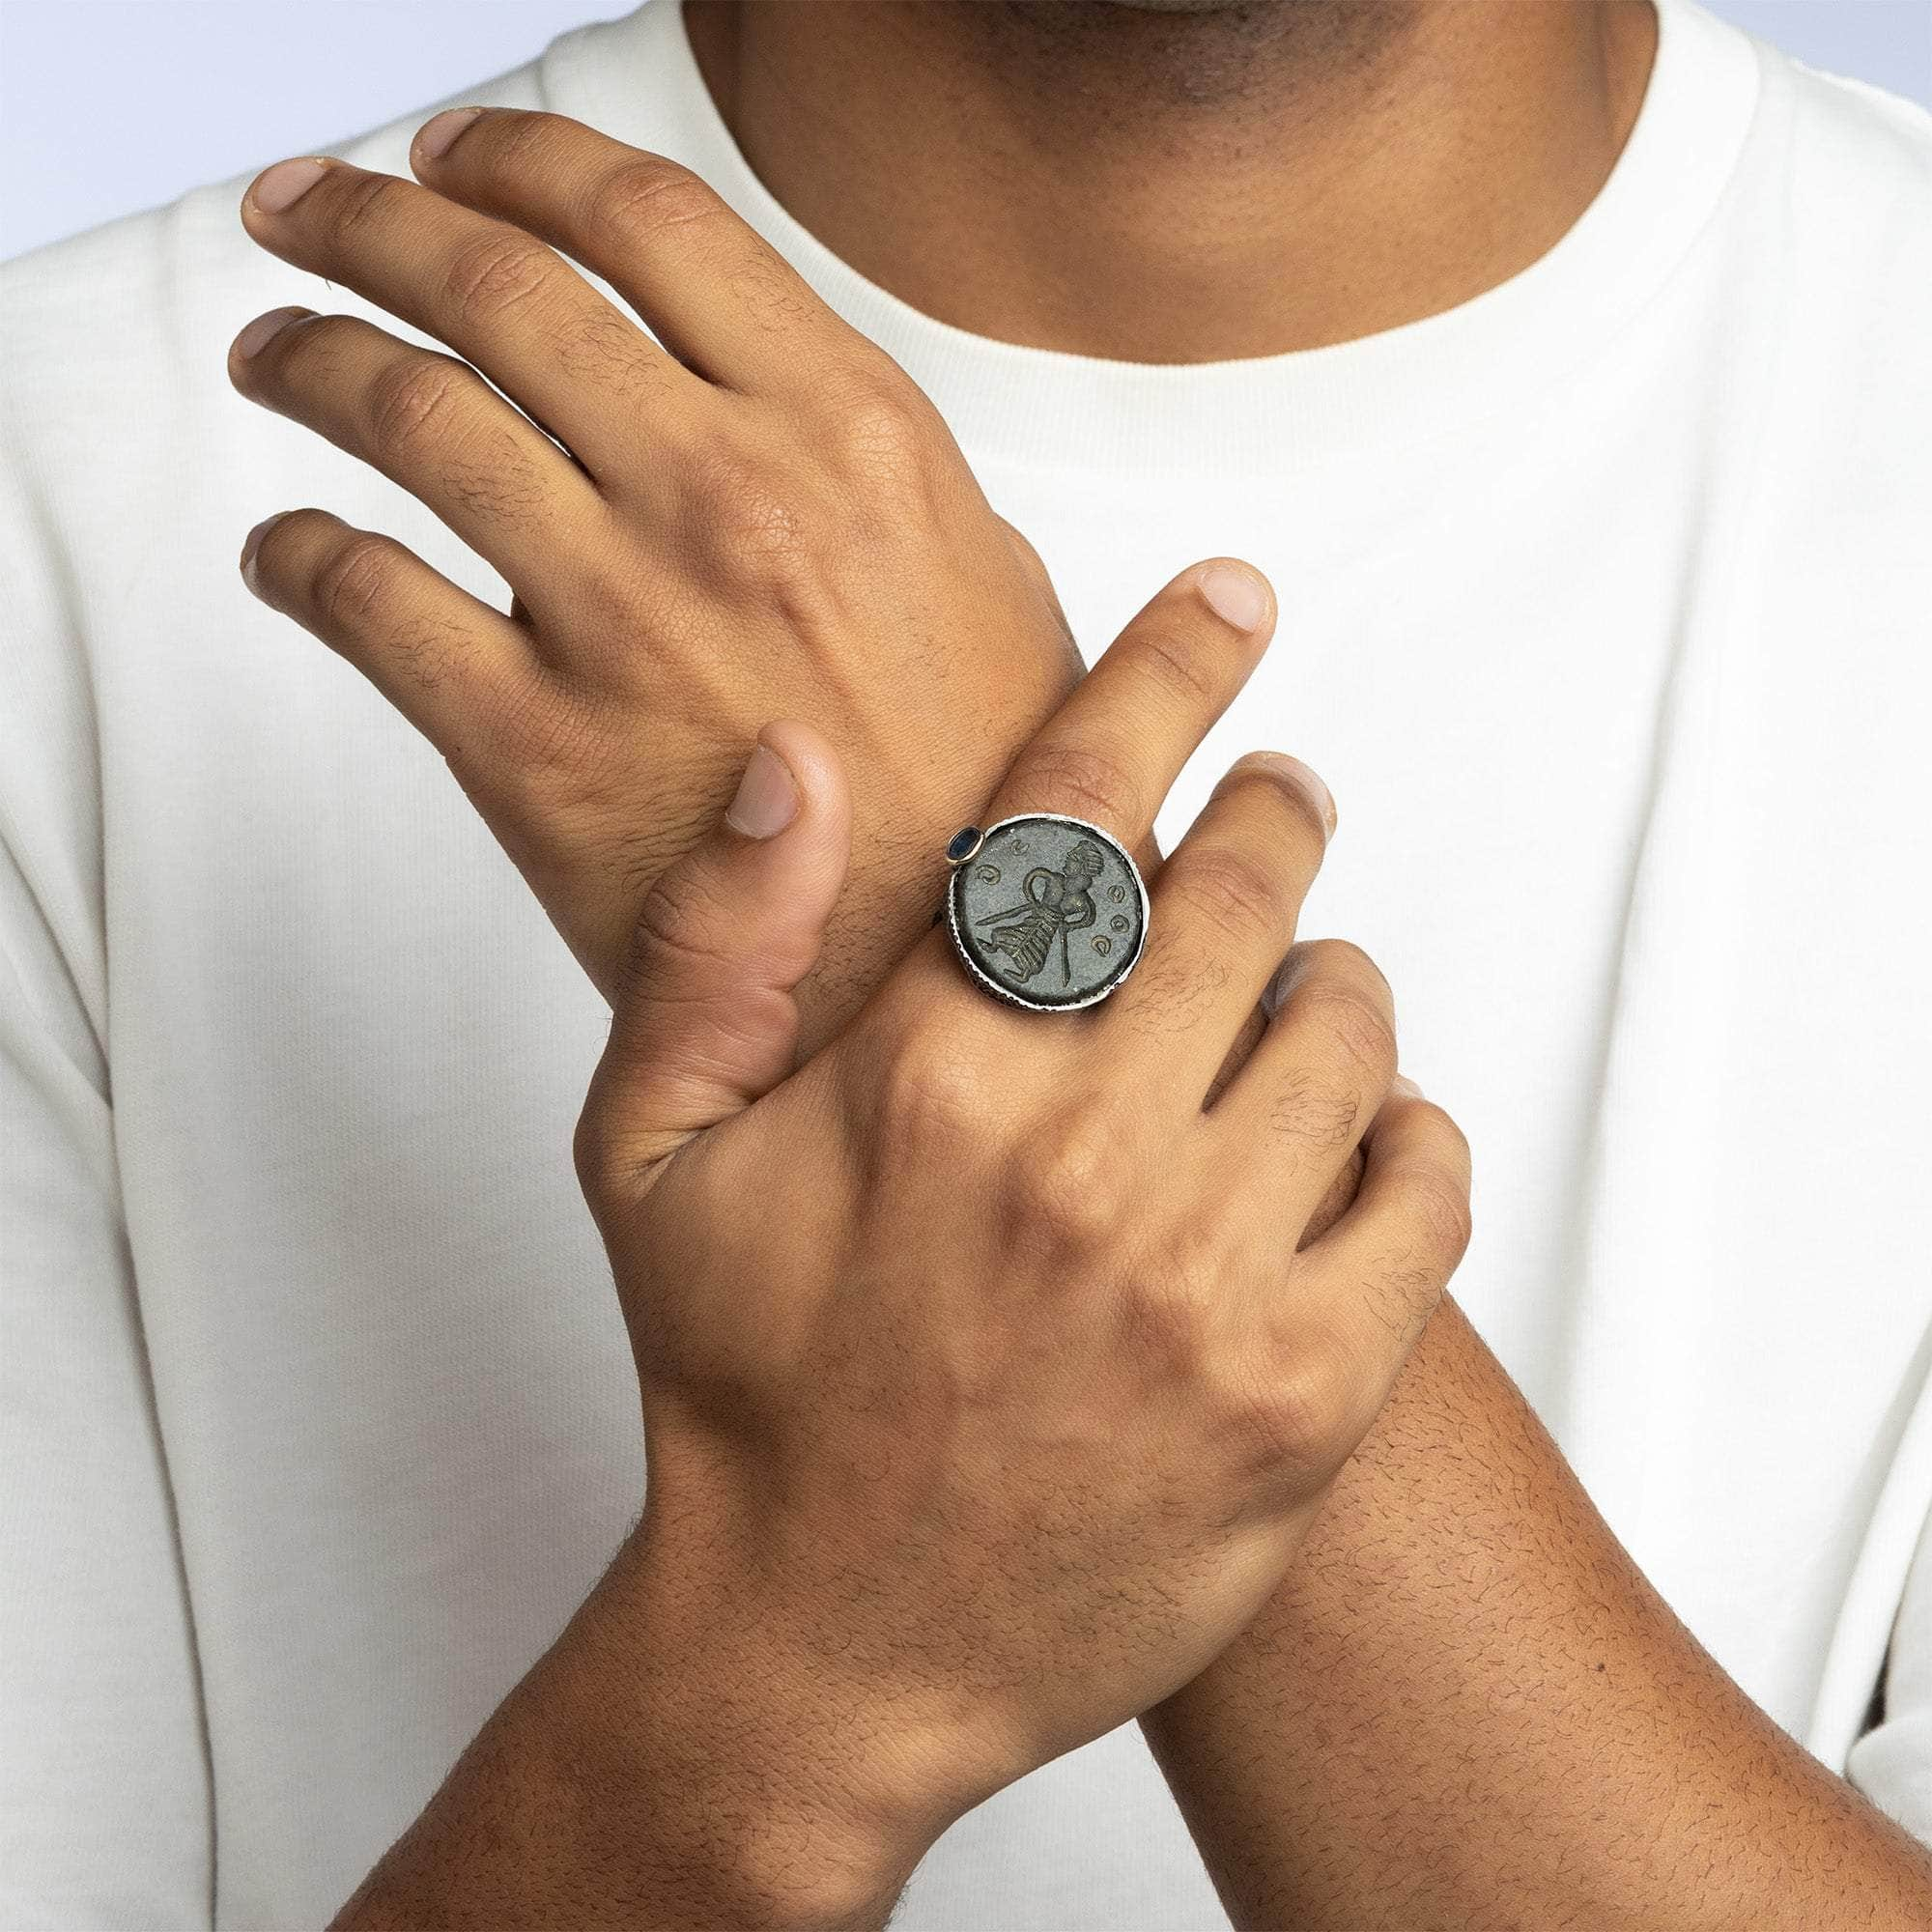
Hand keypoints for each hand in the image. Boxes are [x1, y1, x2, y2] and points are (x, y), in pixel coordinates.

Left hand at [230, 109, 1088, 1044]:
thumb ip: (880, 468)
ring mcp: (623, 617)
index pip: (652, 224)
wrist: (952, 989)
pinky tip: (290, 555)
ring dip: (310, 360)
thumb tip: (781, 391)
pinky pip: (369, 606)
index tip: (463, 160)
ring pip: (408, 419)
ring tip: (277, 353)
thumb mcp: (993, 586)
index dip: (526, 163)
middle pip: (499, 286)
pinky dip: (299, 562)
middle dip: (376, 224)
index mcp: (852, 439)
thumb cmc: (987, 807)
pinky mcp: (535, 748)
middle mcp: (727, 498)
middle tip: (316, 216)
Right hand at [574, 560, 1473, 1892]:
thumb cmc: (742, 1394)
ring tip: (1280, 995)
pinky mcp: (1303, 1392)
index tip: (1232, 600)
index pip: (1077, 808)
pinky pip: (1425, 1181)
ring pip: (1346, 1022)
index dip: (1166, 671)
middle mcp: (1079, 1156)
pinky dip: (1404, 1132)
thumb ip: (719, 944)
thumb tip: (793, 757)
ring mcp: (1205, 1278)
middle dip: (1269, 813)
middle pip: (1241, 885)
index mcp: (929, 1073)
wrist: (830, 1647)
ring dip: (1326, 977)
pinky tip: (1336, 1142)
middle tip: (1273, 805)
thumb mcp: (654, 1157)